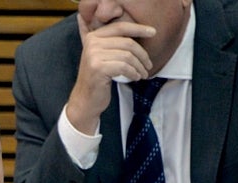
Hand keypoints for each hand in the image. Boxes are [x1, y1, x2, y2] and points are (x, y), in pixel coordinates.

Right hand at [65, 15, 155, 134]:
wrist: (85, 100)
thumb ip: (115, 42)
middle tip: (148, 65)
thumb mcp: (104, 56)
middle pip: (127, 42)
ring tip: (143, 74)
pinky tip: (135, 77)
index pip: (121, 27)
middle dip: (142, 55)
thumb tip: (142, 31)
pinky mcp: (98, 68)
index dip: (139, 29)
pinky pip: (124, 67)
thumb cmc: (98, 79)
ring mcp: (93, 56)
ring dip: (139, 66)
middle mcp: (92, 43)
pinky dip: (133, 73)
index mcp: (93, 36)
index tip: (153, 33)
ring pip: (127, 56)